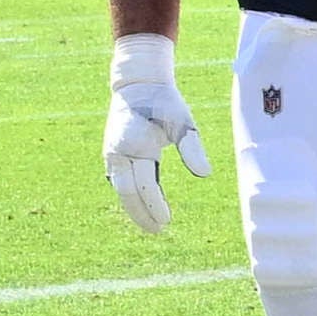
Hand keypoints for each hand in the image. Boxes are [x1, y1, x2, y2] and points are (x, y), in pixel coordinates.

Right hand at [106, 29, 208, 237]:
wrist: (138, 85)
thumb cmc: (164, 103)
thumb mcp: (183, 121)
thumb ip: (192, 147)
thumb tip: (204, 173)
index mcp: (135, 144)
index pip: (143, 185)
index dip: (154, 205)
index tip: (166, 221)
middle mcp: (118, 152)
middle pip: (127, 192)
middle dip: (140, 213)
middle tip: (156, 231)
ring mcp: (112, 153)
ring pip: (120, 188)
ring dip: (133, 207)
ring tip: (150, 225)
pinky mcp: (112, 153)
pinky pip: (119, 179)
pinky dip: (129, 194)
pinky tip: (141, 205)